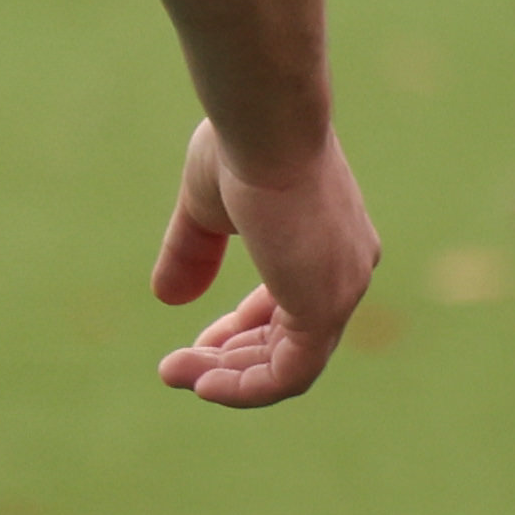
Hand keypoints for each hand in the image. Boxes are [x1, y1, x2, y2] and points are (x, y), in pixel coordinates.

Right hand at [150, 121, 378, 407]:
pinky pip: (289, 375)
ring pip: (287, 363)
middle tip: (178, 366)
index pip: (292, 304)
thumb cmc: (240, 148)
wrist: (265, 126)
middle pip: (290, 339)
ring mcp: (341, 291)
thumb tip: (168, 298)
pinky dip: (246, 387)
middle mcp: (347, 270)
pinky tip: (202, 384)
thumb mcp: (208, 207)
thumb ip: (194, 252)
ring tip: (174, 373)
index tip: (199, 339)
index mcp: (330, 241)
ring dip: (228, 377)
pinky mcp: (325, 309)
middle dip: (231, 358)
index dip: (243, 329)